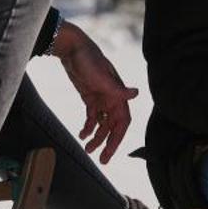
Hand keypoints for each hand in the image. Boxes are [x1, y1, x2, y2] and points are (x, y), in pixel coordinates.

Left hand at [51, 19, 137, 163]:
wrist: (71, 49)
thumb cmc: (88, 60)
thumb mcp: (102, 76)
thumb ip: (117, 89)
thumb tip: (136, 94)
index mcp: (118, 95)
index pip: (122, 122)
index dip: (118, 139)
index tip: (110, 152)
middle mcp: (112, 98)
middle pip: (113, 127)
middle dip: (107, 143)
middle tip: (101, 159)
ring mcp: (101, 98)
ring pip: (102, 124)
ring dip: (96, 138)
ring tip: (87, 149)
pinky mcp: (89, 97)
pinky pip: (92, 117)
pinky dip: (88, 127)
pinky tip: (81, 134)